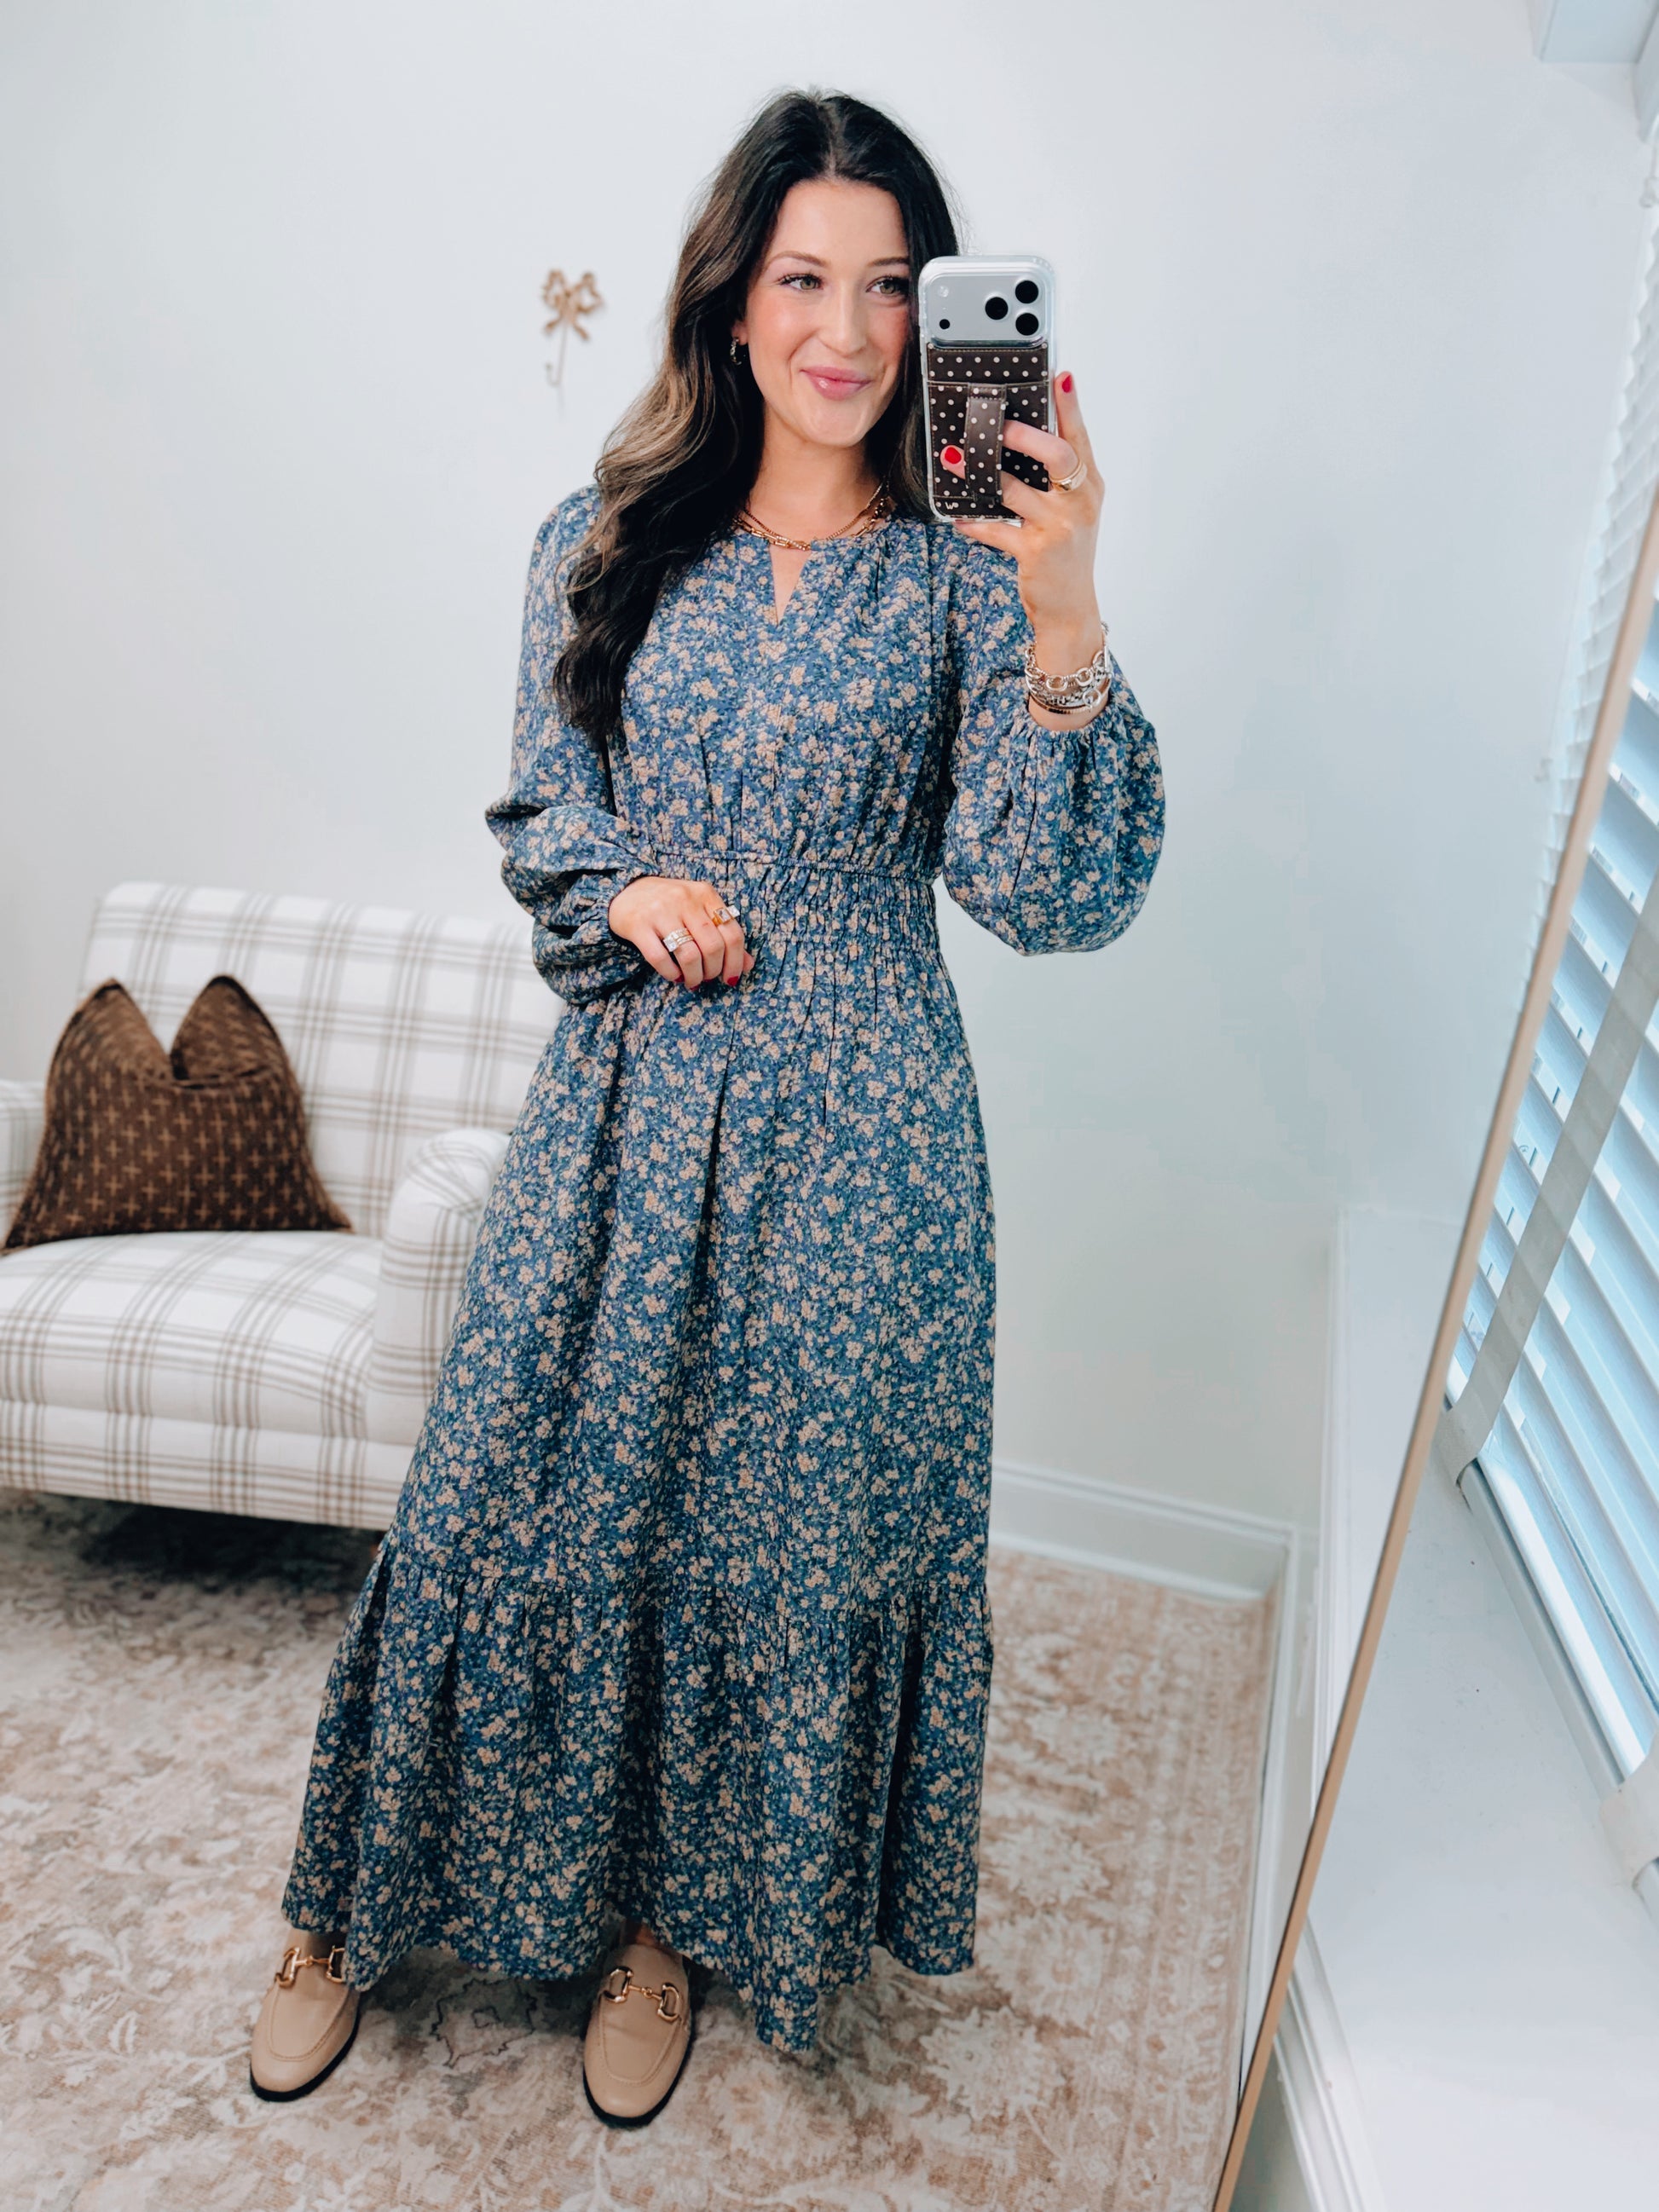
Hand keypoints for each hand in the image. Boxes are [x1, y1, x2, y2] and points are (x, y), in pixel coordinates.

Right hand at [607, 874, 754, 987]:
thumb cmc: (671, 906)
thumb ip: (723, 934)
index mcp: (705, 894)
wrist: (626, 892)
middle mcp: (685, 900)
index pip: (733, 933)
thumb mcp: (700, 911)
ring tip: (692, 980)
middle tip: (708, 978)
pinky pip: (660, 958)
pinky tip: (675, 976)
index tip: (730, 978)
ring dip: (695, 976)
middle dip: (714, 970)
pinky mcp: (639, 925)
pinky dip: (672, 974)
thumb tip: (749, 965)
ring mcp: (661, 911)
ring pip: (689, 955)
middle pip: (713, 946)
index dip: (736, 961)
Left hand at [951, 369, 1105, 690]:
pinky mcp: (1035, 553)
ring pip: (1015, 490)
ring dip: (981, 474)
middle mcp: (1080, 502)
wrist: (1071, 608)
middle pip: (1058, 455)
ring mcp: (1059, 528)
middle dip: (1024, 435)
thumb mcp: (1073, 509)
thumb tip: (1022, 436)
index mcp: (1089, 485)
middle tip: (997, 422)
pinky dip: (973, 523)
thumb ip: (1056, 476)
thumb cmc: (1066, 551)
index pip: (1080, 436)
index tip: (1058, 374)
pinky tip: (958, 517)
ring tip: (954, 457)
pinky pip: (996, 530)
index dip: (1070, 405)